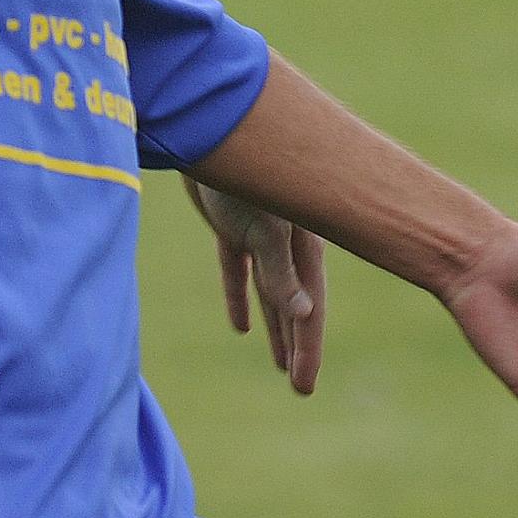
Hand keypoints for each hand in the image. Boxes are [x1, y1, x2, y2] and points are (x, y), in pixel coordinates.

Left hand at [185, 177, 324, 394]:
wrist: (209, 128)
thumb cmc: (244, 172)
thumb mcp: (268, 224)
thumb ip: (282, 268)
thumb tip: (304, 312)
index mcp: (303, 246)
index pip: (309, 310)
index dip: (307, 349)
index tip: (304, 387)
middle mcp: (287, 244)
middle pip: (294, 306)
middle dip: (297, 346)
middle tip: (300, 388)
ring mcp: (258, 234)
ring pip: (269, 291)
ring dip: (275, 325)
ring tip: (279, 364)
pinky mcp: (231, 224)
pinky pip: (238, 269)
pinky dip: (240, 296)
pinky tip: (240, 326)